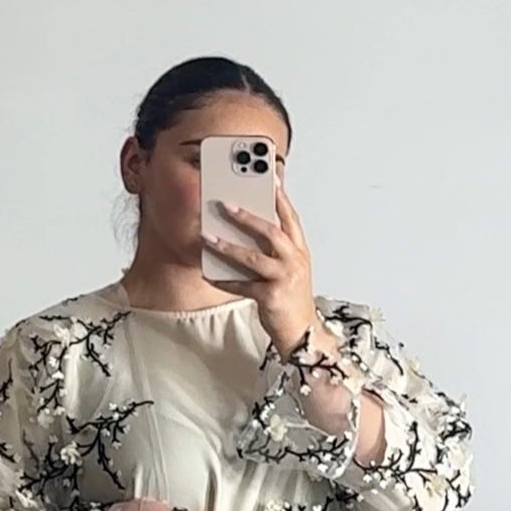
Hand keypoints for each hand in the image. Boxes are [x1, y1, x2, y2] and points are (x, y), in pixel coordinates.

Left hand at [202, 183, 323, 359]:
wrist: (302, 333)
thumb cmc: (292, 300)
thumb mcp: (289, 269)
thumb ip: (275, 250)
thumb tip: (247, 231)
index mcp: (299, 251)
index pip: (290, 217)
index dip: (280, 196)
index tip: (269, 177)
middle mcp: (295, 261)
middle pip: (271, 231)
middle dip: (247, 217)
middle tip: (226, 204)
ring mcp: (284, 278)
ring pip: (253, 257)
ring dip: (228, 246)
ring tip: (208, 237)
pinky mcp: (271, 297)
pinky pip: (242, 285)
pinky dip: (224, 280)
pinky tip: (209, 275)